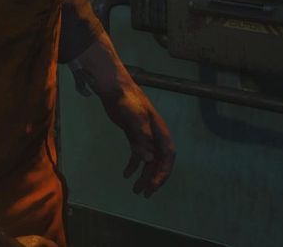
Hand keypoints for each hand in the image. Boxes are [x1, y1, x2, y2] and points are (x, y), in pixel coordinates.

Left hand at [96, 78, 174, 196]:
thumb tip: (149, 159)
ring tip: (135, 190)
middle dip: (153, 178)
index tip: (153, 186)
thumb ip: (142, 139)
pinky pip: (137, 154)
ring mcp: (144, 135)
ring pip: (148, 160)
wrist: (114, 88)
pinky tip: (125, 174)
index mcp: (159, 131)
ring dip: (143, 175)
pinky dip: (132, 165)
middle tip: (145, 193)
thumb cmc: (127, 100)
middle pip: (158, 161)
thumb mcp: (135, 118)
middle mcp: (154, 135)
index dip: (163, 172)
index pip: (167, 155)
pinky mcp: (133, 135)